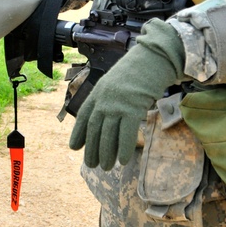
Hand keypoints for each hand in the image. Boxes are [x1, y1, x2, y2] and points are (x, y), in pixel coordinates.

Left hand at [69, 19, 185, 168]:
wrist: (151, 60)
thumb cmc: (136, 73)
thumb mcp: (114, 84)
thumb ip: (106, 98)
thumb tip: (102, 117)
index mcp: (98, 93)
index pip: (84, 116)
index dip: (78, 133)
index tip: (74, 147)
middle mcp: (104, 100)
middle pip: (94, 129)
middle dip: (92, 149)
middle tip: (92, 165)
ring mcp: (117, 105)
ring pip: (108, 134)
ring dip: (106, 153)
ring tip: (106, 167)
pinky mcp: (132, 108)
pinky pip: (126, 133)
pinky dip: (123, 148)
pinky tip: (123, 161)